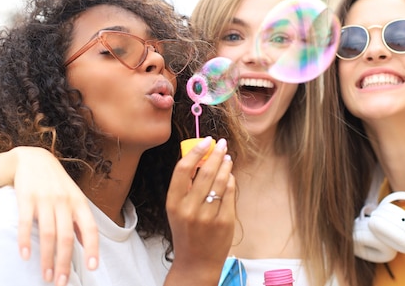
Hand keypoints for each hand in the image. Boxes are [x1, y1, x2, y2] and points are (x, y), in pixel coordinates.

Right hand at [12, 147, 98, 284]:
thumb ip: (78, 220)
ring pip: (48, 234)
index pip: (90, 228)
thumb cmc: (57, 183)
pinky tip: (26, 256)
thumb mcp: (74, 198)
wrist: (34, 158)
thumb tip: (86, 244)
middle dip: (65, 262)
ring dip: (47, 258)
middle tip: (61, 282)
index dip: (92, 248)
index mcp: (79, 203)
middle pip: (67, 237)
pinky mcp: (26, 198)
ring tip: (46, 276)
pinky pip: (26, 223)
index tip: (92, 267)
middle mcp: (65, 202)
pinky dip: (25, 241)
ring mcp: (46, 199)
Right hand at [165, 137, 234, 284]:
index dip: (196, 151)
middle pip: (205, 172)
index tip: (205, 141)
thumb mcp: (177, 209)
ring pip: (221, 180)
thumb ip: (186, 186)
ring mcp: (208, 216)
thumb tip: (201, 156)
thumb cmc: (186, 230)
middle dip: (215, 153)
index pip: (183, 169)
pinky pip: (230, 193)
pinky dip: (230, 180)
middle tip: (221, 143)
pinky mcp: (225, 221)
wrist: (196, 262)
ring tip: (227, 157)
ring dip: (225, 164)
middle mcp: (190, 209)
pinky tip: (229, 175)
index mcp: (174, 203)